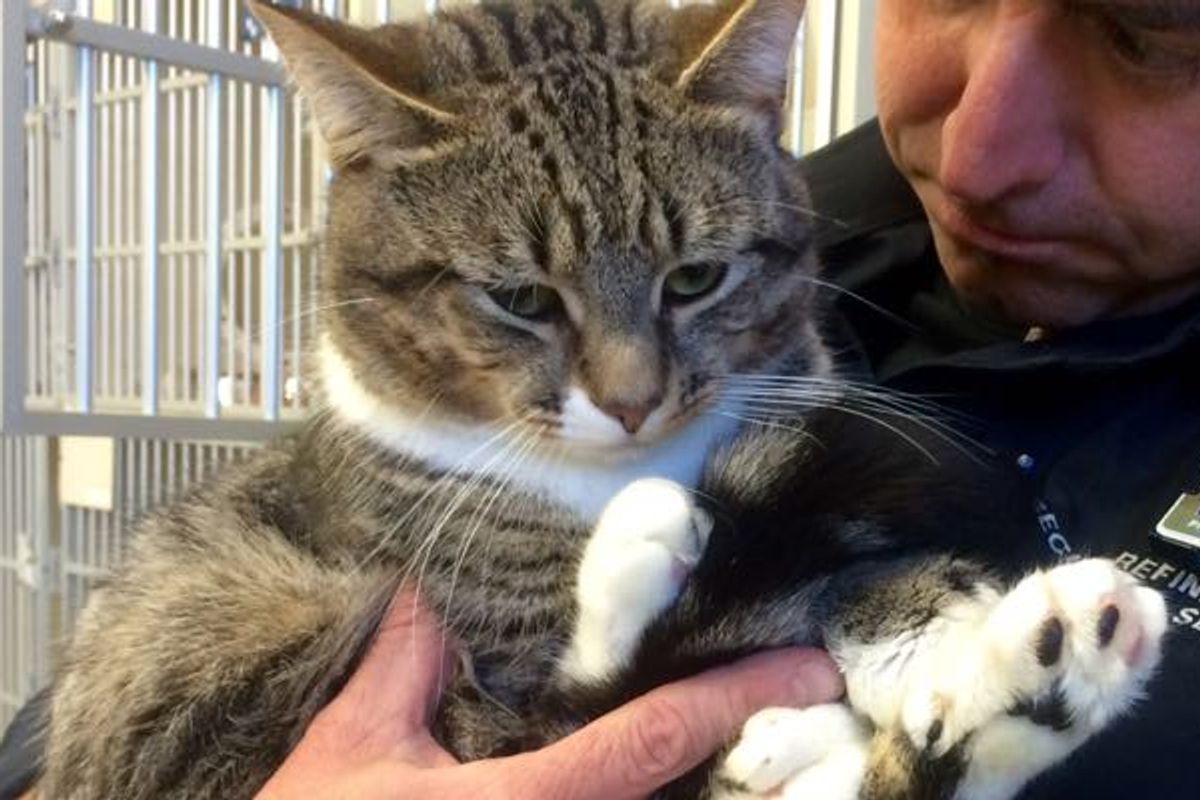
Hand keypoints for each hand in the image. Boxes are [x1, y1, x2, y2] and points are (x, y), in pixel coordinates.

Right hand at [256, 587, 842, 799]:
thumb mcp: (350, 749)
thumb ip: (402, 663)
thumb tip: (433, 592)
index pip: (654, 738)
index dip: (736, 695)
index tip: (806, 668)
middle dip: (766, 761)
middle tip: (819, 712)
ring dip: (728, 793)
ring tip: (787, 754)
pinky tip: (685, 783)